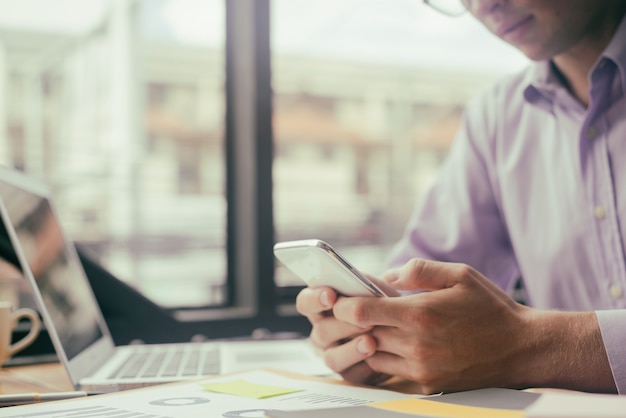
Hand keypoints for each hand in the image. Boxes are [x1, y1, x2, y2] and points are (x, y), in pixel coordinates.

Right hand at [295, 285, 390, 384]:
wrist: (403, 326)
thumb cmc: (383, 303)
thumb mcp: (374, 290)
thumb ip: (361, 285)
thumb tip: (355, 283)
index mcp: (322, 307)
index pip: (305, 302)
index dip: (314, 299)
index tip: (331, 295)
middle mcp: (323, 331)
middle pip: (321, 331)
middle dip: (343, 325)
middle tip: (364, 321)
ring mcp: (334, 353)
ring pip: (332, 357)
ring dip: (352, 349)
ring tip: (371, 342)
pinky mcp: (350, 372)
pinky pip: (351, 373)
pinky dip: (364, 365)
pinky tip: (378, 356)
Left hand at [332, 258, 532, 393]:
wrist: (523, 349)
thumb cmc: (491, 308)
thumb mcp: (460, 275)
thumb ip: (419, 270)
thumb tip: (387, 276)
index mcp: (419, 314)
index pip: (361, 313)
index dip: (343, 304)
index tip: (340, 297)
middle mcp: (416, 345)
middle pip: (362, 334)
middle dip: (353, 322)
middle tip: (354, 309)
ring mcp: (421, 368)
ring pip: (373, 355)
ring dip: (369, 340)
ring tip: (378, 325)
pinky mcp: (428, 383)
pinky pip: (393, 371)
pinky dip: (387, 356)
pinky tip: (397, 342)